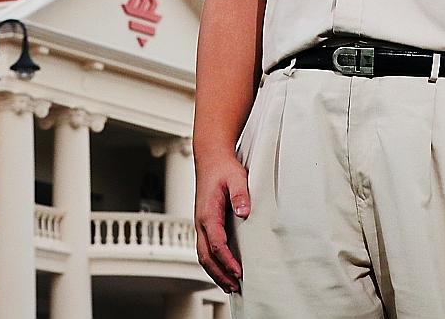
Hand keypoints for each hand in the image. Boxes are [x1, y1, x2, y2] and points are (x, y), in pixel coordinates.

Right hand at [195, 149, 249, 293]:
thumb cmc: (223, 168)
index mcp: (208, 213)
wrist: (211, 158)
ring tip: (230, 285)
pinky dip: (213, 263)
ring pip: (203, 255)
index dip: (227, 261)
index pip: (216, 244)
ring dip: (215, 272)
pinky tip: (223, 269)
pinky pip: (205, 248)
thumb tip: (244, 212)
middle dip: (219, 274)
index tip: (239, 272)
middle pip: (206, 256)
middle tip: (234, 287)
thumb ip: (240, 194)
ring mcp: (201, 224)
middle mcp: (201, 222)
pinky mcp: (204, 224)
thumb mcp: (236, 177)